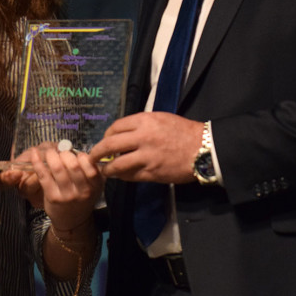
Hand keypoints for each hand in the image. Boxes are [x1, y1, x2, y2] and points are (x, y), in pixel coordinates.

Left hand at [0, 142, 103, 231]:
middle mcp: (83, 191)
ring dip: (51, 155)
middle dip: (65, 153)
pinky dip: (37, 162)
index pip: (90, 166)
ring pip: (57, 168)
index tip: (75, 154)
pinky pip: (43, 175)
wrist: (72, 221)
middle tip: (60, 152)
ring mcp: (67, 195)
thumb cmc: (81, 198)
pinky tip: (34, 153)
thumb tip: (73, 150)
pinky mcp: (52, 197)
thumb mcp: (93, 186)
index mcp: (95, 186)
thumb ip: (89, 170)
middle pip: (73, 165)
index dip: (81, 156)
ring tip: (49, 152)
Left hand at [88, 111, 202, 183]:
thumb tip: (123, 133)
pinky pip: (130, 176)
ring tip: (104, 170)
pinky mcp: (152, 173)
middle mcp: (142, 138)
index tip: (105, 140)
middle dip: (97, 152)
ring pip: (117, 165)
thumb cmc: (184, 131)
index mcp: (145, 121)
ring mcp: (146, 157)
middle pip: (110, 145)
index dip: (106, 135)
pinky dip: (122, 176)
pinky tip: (120, 176)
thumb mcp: (161, 119)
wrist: (203, 149)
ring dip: (107, 168)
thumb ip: (141, 125)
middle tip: (91, 157)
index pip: (115, 127)